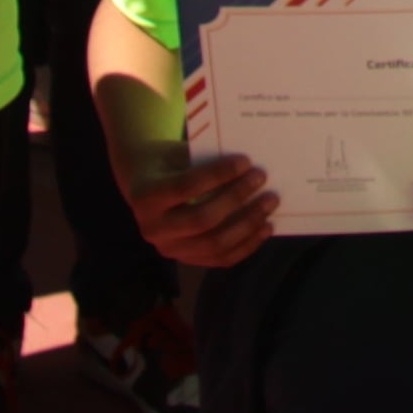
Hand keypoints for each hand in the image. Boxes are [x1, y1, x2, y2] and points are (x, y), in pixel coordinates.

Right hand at [120, 143, 277, 268]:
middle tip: (262, 179)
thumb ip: (204, 159)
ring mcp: (169, 249)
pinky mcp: (185, 260)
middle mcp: (153, 228)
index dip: (218, 175)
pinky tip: (264, 228)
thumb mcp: (175, 153)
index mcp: (147, 197)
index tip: (246, 161)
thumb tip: (247, 166)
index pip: (186, 187)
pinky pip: (220, 259)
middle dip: (236, 199)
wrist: (143, 185)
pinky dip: (246, 245)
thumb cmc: (165, 163)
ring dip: (248, 224)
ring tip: (269, 204)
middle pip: (202, 219)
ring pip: (214, 244)